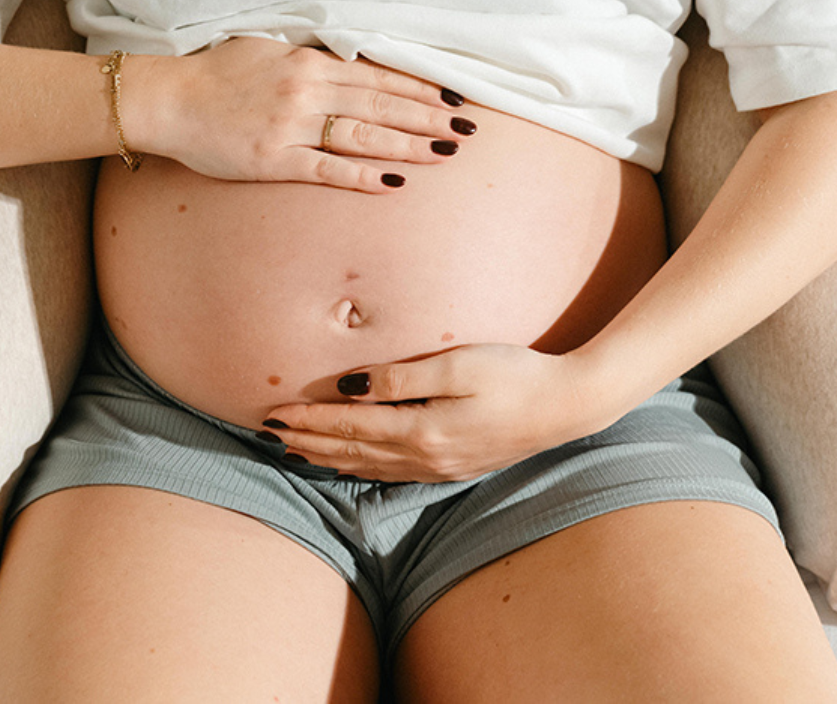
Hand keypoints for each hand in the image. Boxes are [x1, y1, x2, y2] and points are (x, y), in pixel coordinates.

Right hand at [131, 37, 474, 191]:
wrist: (171, 100)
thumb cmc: (219, 73)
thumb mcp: (269, 50)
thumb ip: (313, 59)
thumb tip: (353, 64)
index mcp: (310, 63)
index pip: (379, 76)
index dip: (420, 88)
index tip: (453, 97)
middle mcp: (307, 92)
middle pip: (381, 107)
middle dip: (428, 118)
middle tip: (466, 129)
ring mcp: (291, 127)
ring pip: (363, 137)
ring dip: (408, 145)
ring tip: (444, 153)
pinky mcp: (274, 161)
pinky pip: (327, 169)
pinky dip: (362, 176)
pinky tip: (393, 182)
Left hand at [262, 344, 616, 482]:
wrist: (567, 406)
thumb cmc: (515, 375)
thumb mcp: (459, 364)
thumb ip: (402, 376)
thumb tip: (350, 386)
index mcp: (422, 430)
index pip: (349, 427)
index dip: (309, 420)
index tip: (274, 412)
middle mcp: (425, 457)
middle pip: (351, 451)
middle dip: (308, 441)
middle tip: (269, 434)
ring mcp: (439, 467)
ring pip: (367, 466)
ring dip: (327, 458)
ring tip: (296, 452)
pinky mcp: (452, 466)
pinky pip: (390, 472)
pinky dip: (359, 467)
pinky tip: (349, 463)